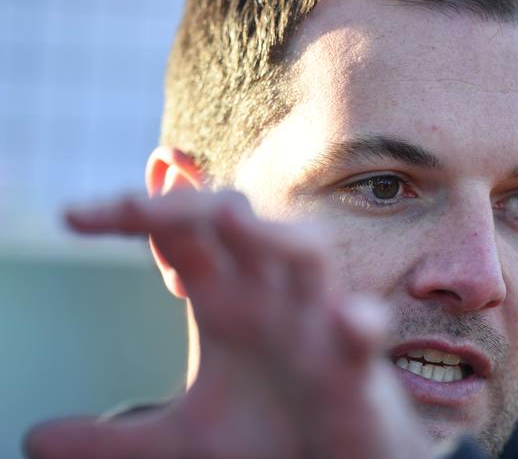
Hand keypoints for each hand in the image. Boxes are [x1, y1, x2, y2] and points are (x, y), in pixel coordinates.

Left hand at [24, 190, 431, 458]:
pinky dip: (357, 323)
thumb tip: (33, 438)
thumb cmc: (272, 437)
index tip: (72, 218)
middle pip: (236, 221)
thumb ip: (115, 439)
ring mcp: (315, 323)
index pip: (178, 235)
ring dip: (274, 236)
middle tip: (130, 210)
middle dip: (188, 206)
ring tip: (228, 223)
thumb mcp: (184, 440)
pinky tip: (347, 320)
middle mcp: (269, 296)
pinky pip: (362, 333)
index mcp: (227, 299)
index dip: (131, 215)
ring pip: (307, 252)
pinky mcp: (355, 366)